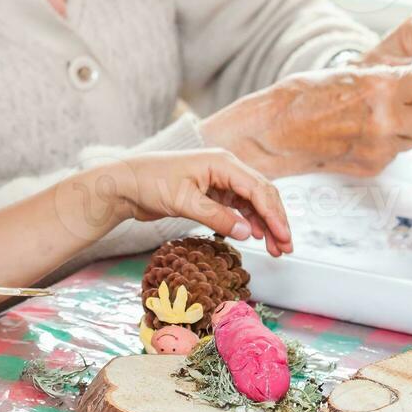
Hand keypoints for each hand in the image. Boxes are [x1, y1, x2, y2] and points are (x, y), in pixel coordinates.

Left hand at [111, 149, 292, 256]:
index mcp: (223, 163)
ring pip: (252, 203)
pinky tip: (255, 237)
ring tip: (276, 249)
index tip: (284, 237)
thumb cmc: (150, 183)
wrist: (125, 183)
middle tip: (286, 247)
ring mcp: (219, 180)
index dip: (274, 215)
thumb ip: (217, 217)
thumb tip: (248, 233)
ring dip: (265, 224)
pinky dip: (249, 222)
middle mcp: (226, 168)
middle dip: (276, 221)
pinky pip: (238, 207)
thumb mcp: (184, 202)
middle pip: (261, 195)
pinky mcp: (211, 193)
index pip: (258, 190)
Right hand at [203, 60, 411, 178]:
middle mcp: (387, 121)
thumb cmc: (301, 97)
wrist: (273, 133)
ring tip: (386, 115)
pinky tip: (366, 131)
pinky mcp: (372, 167)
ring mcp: (380, 148)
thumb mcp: (348, 72)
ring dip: (410, 127)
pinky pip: (395, 153)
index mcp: (382, 88)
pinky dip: (389, 143)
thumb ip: (385, 79)